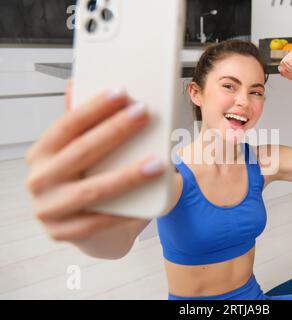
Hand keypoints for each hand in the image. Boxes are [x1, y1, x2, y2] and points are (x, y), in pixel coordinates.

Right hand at [25, 80, 164, 241]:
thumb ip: (83, 126)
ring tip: (157, 163)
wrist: (91, 229)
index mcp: (43, 153)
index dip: (94, 107)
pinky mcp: (62, 233)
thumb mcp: (84, 153)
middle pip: (80, 152)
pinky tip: (146, 201)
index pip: (67, 125)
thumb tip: (76, 85)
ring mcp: (47, 209)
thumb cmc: (92, 181)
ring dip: (126, 176)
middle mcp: (39, 179)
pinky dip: (123, 212)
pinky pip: (97, 222)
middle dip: (115, 131)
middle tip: (144, 114)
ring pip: (91, 190)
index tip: (122, 92)